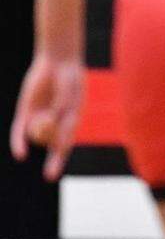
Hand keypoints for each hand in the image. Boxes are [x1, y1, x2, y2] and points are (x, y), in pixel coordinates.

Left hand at [10, 55, 85, 181]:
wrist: (58, 62)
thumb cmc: (70, 77)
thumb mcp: (70, 92)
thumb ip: (62, 106)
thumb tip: (51, 120)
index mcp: (70, 123)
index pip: (63, 146)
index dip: (56, 162)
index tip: (50, 176)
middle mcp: (54, 124)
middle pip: (48, 141)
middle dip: (50, 137)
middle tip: (53, 126)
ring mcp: (39, 119)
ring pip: (35, 136)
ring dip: (40, 130)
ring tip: (45, 113)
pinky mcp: (25, 112)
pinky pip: (19, 131)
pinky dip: (19, 143)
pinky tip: (20, 154)